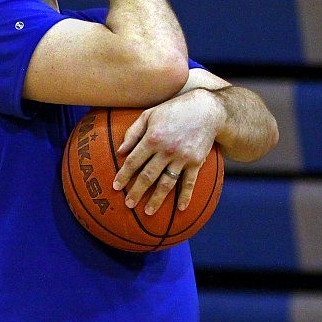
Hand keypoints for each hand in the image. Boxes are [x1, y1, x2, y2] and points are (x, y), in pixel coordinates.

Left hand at [112, 89, 223, 214]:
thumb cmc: (174, 110)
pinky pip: (189, 182)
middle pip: (148, 176)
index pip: (133, 161)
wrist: (206, 109)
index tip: (116, 186)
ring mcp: (182, 157)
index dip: (123, 175)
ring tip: (148, 212)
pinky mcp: (196, 162)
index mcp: (152, 138)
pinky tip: (180, 208)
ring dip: (157, 199)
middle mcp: (166, 150)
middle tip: (128, 204)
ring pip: (166, 183)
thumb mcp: (149, 114)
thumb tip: (120, 151)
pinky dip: (185, 196)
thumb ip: (133, 132)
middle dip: (136, 191)